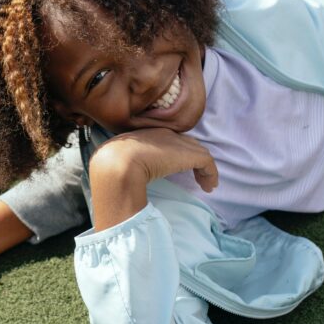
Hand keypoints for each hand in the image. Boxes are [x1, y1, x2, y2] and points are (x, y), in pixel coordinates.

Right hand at [88, 128, 217, 230]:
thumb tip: (128, 182)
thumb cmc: (113, 165)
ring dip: (204, 170)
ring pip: (200, 153)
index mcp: (148, 135)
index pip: (170, 142)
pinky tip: (209, 188)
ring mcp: (177, 143)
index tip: (179, 169)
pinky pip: (207, 162)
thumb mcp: (120, 163)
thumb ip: (128, 166)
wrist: (118, 162)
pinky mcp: (188, 154)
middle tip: (198, 177)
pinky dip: (210, 174)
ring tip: (207, 185)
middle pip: (188, 144)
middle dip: (195, 160)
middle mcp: (165, 134)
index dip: (178, 154)